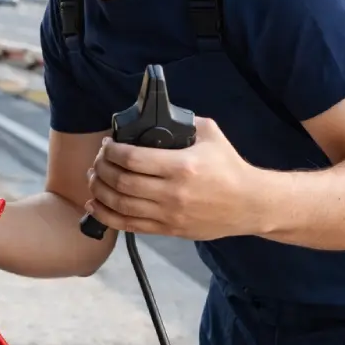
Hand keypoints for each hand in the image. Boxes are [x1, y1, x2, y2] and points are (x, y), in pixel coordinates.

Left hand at [85, 117, 259, 240]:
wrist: (250, 204)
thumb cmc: (229, 167)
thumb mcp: (210, 134)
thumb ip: (183, 122)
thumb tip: (156, 115)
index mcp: (181, 166)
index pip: (132, 159)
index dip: (112, 151)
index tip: (107, 145)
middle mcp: (172, 193)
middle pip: (121, 182)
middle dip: (102, 168)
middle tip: (99, 159)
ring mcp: (169, 215)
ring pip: (120, 206)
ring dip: (100, 190)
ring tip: (94, 178)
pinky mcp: (168, 230)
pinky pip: (129, 226)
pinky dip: (106, 216)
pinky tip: (95, 204)